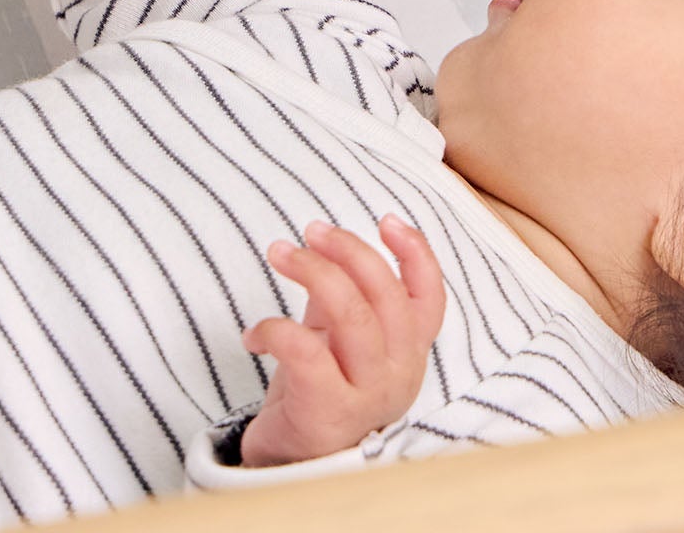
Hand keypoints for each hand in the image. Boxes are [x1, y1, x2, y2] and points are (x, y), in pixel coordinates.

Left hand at [238, 217, 446, 467]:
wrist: (294, 463)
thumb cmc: (319, 389)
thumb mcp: (338, 336)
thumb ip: (343, 292)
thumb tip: (329, 241)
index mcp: (407, 352)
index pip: (430, 300)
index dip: (416, 255)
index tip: (386, 220)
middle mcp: (397, 374)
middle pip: (387, 296)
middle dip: (348, 250)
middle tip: (309, 231)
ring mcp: (367, 396)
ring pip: (352, 316)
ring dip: (312, 271)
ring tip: (278, 253)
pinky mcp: (328, 411)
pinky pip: (306, 351)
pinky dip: (273, 328)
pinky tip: (253, 334)